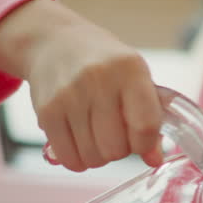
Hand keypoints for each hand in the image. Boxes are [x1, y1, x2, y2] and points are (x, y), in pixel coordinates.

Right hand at [0, 0, 163, 170]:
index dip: (145, 144)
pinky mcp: (47, 111)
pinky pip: (69, 158)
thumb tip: (155, 159)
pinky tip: (79, 142)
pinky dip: (77, 159)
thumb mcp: (135, 79)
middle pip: (117, 148)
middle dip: (119, 150)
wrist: (55, 42)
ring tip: (96, 134)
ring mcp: (70, 95)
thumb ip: (150, 118)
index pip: (145, 126)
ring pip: (93, 157)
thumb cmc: (105, 66)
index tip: (140, 140)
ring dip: (98, 155)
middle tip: (114, 133)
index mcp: (130, 68)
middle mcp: (98, 79)